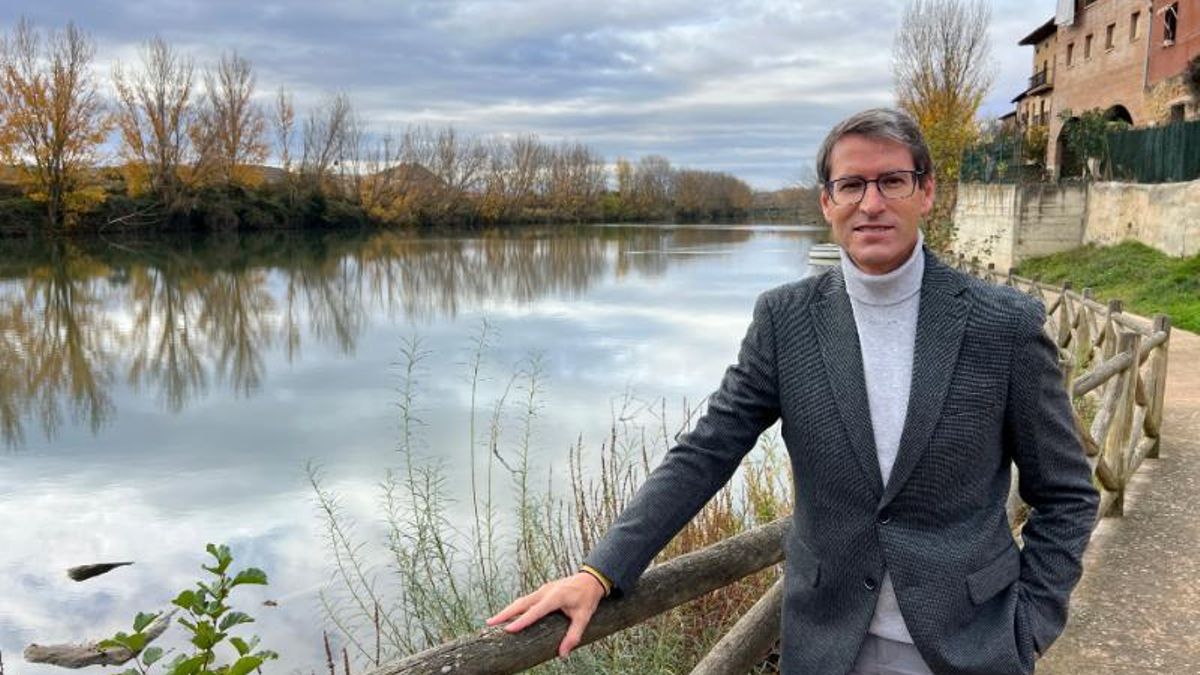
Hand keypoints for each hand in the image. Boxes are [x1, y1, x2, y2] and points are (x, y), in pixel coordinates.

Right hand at [486, 572, 605, 657]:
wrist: (591, 579)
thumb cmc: (588, 598)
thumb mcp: (584, 617)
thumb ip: (573, 635)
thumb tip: (563, 654)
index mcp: (555, 597)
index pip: (535, 611)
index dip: (521, 621)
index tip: (508, 629)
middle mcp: (545, 591)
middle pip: (521, 603)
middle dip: (505, 613)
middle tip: (489, 623)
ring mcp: (543, 590)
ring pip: (521, 600)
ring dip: (507, 610)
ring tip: (493, 620)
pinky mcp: (542, 591)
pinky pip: (526, 599)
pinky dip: (515, 607)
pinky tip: (508, 615)